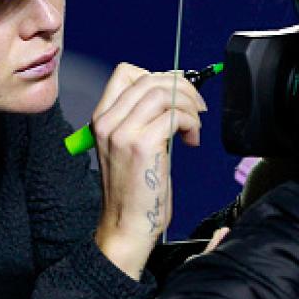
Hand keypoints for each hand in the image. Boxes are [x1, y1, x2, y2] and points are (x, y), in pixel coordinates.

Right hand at [92, 63, 205, 278]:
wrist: (126, 225)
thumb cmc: (133, 191)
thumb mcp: (126, 147)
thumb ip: (140, 119)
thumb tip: (171, 94)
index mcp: (101, 119)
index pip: (126, 73)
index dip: (157, 77)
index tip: (175, 94)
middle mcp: (108, 122)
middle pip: (150, 79)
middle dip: (182, 88)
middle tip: (196, 108)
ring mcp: (123, 132)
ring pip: (164, 93)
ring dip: (188, 106)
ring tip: (194, 127)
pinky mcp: (143, 145)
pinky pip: (175, 116)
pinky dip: (191, 123)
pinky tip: (191, 140)